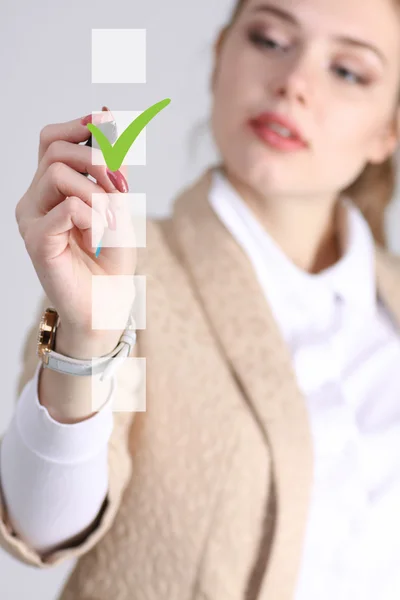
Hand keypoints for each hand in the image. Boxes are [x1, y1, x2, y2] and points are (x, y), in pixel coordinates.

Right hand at [15, 109, 136, 337]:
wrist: (108, 301)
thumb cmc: (110, 256)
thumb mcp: (119, 204)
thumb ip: (112, 166)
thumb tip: (107, 114)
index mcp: (51, 188)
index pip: (51, 139)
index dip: (79, 127)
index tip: (109, 128)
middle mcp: (36, 199)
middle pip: (54, 148)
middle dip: (95, 156)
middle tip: (120, 185)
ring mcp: (32, 219)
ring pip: (57, 172)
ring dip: (96, 191)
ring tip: (112, 219)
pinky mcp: (37, 241)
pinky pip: (65, 208)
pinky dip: (91, 215)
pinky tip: (99, 233)